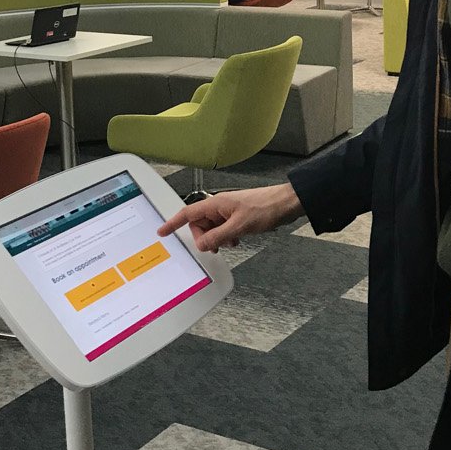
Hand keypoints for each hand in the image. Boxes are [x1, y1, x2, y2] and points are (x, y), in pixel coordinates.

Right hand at [158, 183, 302, 250]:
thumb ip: (218, 236)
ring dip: (217, 238)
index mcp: (215, 204)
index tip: (162, 231)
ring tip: (229, 243)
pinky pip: (224, 228)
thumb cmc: (267, 207)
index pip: (187, 213)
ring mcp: (229, 211)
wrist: (288, 203)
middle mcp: (220, 206)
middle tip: (214, 246)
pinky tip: (236, 240)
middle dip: (203, 237)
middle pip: (199, 224)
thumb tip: (201, 244)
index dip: (173, 223)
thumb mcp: (239, 226)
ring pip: (212, 228)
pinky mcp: (239, 216)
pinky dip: (226, 236)